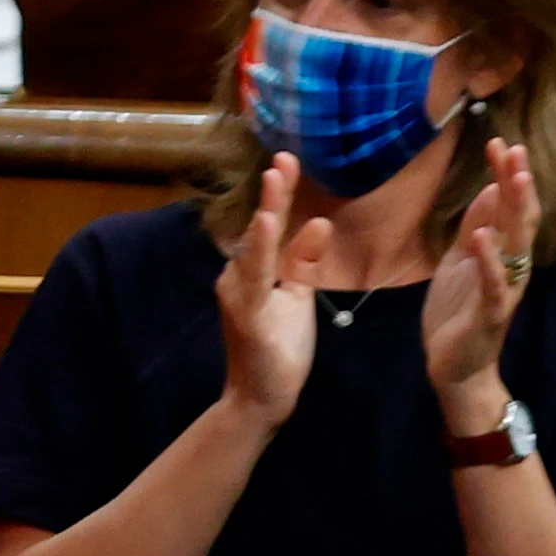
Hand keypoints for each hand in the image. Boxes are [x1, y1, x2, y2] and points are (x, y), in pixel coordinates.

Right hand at [215, 152, 333, 430]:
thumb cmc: (279, 350)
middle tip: (284, 157)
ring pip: (254, 247)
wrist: (261, 399)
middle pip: (260, 228)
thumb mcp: (297, 300)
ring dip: (266, 213)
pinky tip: (269, 227)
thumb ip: (302, 263)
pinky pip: (255, 278)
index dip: (279, 194)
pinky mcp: (246, 315)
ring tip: (277, 181)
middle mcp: (237, 276)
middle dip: (274, 194)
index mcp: (253, 271)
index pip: (270, 226)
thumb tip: (318, 223)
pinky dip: (261, 250)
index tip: (288, 160)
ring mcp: (238, 295)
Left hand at [427, 132, 545, 411]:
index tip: (500, 142)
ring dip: (513, 212)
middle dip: (517, 184)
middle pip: (518, 219)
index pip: (508, 207)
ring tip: (511, 180)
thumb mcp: (461, 261)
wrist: (456, 367)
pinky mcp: (490, 313)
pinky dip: (489, 260)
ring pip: (516, 246)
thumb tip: (488, 190)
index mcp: (500, 254)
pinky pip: (493, 283)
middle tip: (514, 149)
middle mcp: (510, 268)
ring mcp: (503, 290)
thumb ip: (476, 229)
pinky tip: (481, 236)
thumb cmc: (459, 311)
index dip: (505, 176)